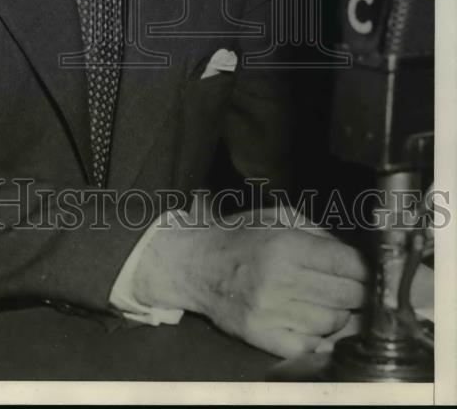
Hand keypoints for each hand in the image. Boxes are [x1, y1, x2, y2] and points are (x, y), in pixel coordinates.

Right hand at [132, 217, 368, 358]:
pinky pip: (311, 346)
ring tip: (329, 302)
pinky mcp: (262, 336)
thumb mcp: (277, 218)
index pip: (348, 264)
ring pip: (333, 323)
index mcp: (286, 245)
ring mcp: (271, 312)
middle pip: (347, 295)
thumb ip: (317, 233)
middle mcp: (280, 280)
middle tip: (354, 288)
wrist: (195, 264)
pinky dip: (321, 337)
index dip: (366, 269)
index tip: (368, 271)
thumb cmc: (240, 236)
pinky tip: (317, 324)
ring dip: (339, 314)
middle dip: (358, 292)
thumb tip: (354, 256)